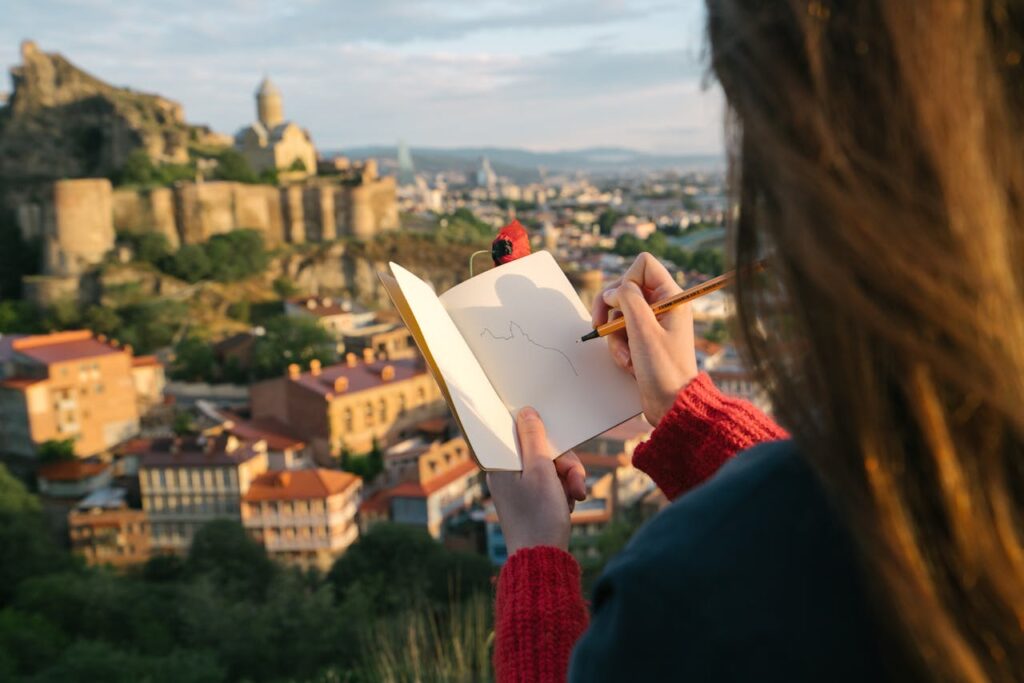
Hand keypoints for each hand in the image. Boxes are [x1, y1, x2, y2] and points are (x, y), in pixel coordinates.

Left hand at [487, 407, 586, 554]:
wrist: (542, 561)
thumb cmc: (539, 517)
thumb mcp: (541, 471)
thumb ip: (534, 438)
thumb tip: (525, 411)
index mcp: (500, 463)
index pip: (523, 433)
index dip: (547, 438)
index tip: (560, 450)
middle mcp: (505, 472)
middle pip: (541, 450)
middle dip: (565, 465)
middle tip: (576, 484)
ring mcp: (517, 487)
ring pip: (550, 466)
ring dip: (567, 479)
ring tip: (573, 499)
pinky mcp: (529, 499)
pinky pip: (550, 483)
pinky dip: (562, 491)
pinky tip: (567, 506)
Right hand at [593, 252, 698, 424]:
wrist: (672, 405)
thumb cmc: (664, 369)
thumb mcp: (643, 329)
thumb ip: (627, 299)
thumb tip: (612, 291)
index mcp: (672, 297)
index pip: (643, 266)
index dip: (625, 280)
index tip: (619, 302)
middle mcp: (663, 306)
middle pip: (625, 289)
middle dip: (612, 311)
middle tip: (600, 326)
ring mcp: (653, 325)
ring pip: (619, 314)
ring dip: (616, 336)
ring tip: (627, 356)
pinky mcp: (644, 341)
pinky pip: (621, 334)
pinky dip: (619, 348)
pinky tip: (629, 365)